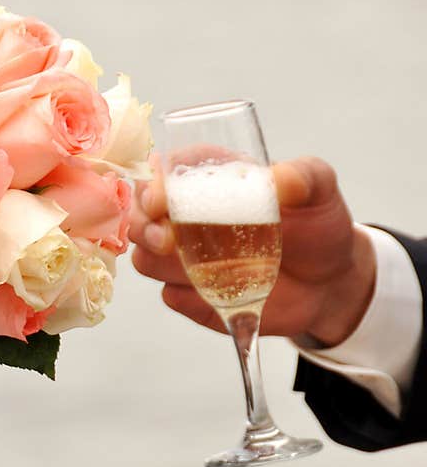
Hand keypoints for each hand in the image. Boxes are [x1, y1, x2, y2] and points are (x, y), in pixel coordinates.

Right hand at [129, 155, 376, 344]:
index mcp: (208, 177)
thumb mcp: (319, 191)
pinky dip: (184, 295)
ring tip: (185, 264)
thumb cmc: (317, 226)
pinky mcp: (190, 294)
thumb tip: (281, 180)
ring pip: (145, 257)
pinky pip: (171, 296)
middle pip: (138, 214)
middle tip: (164, 239)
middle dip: (141, 225)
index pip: (166, 170)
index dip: (154, 182)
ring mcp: (183, 258)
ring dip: (155, 260)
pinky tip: (214, 293)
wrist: (328, 283)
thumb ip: (305, 177)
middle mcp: (185, 216)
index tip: (161, 199)